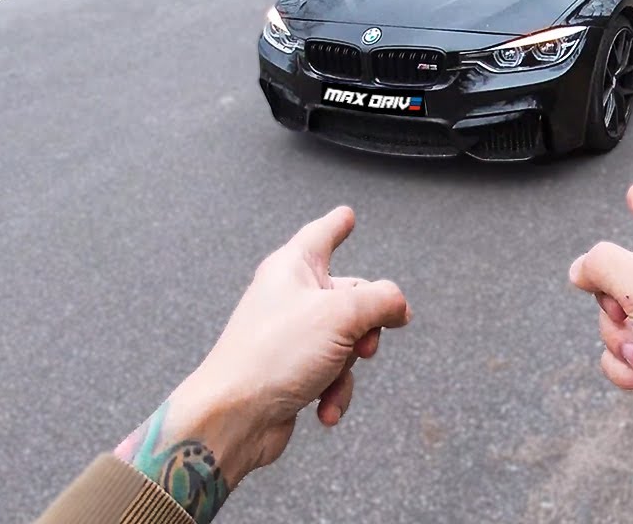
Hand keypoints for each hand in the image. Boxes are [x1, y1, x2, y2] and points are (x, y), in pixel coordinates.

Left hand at [116, 206, 410, 521]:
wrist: (234, 417)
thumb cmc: (272, 356)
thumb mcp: (341, 316)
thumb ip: (381, 301)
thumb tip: (399, 306)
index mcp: (292, 268)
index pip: (321, 235)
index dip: (337, 224)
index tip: (346, 215)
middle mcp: (289, 297)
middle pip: (350, 297)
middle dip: (366, 325)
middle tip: (364, 341)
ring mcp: (290, 335)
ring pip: (347, 341)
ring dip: (348, 367)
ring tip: (332, 379)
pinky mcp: (291, 371)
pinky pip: (331, 374)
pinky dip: (334, 391)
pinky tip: (324, 408)